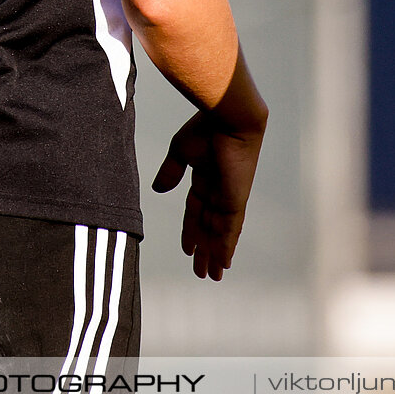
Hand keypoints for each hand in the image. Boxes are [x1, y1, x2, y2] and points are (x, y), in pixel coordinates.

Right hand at [151, 110, 264, 280]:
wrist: (228, 117)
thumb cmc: (205, 127)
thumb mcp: (181, 152)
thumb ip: (171, 172)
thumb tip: (158, 189)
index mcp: (205, 177)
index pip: (196, 211)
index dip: (191, 231)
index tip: (188, 249)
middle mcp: (219, 190)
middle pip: (210, 227)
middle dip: (205, 250)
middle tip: (202, 272)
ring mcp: (229, 196)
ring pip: (220, 232)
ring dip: (215, 254)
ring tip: (211, 275)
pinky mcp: (236, 199)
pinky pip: (230, 229)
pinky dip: (226, 247)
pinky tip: (223, 262)